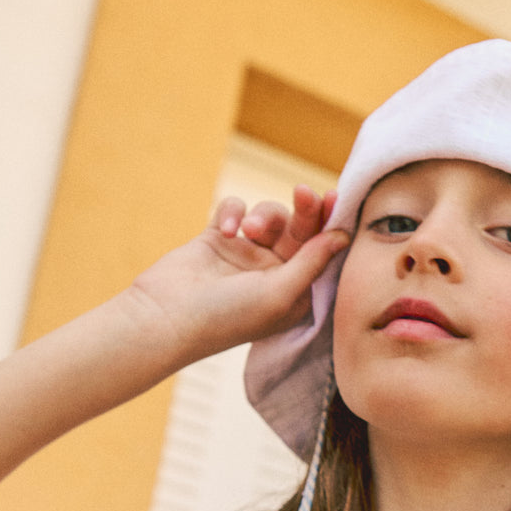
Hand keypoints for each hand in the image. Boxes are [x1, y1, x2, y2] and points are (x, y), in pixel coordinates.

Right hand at [127, 185, 347, 362]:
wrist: (166, 317)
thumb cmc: (227, 317)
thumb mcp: (280, 293)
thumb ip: (312, 262)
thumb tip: (343, 235)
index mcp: (295, 293)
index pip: (322, 253)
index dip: (331, 226)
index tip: (335, 199)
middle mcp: (274, 273)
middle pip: (300, 230)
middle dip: (304, 211)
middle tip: (304, 192)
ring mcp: (245, 255)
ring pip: (270, 216)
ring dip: (264, 216)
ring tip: (248, 228)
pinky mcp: (218, 238)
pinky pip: (235, 209)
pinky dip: (231, 212)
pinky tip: (224, 230)